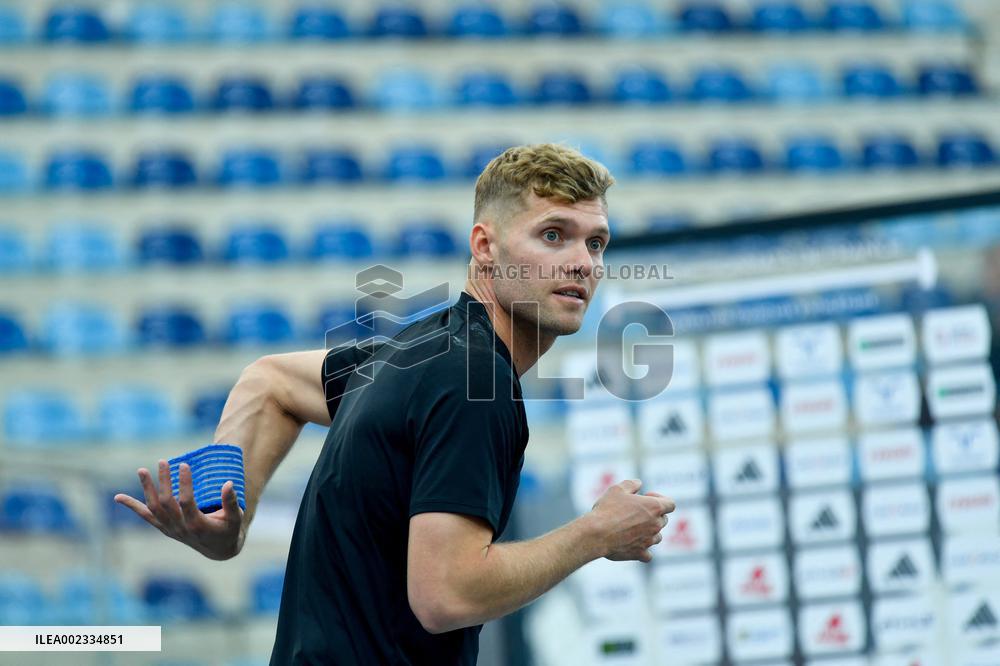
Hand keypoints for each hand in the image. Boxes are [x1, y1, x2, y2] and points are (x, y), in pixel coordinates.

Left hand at [114, 460, 245, 560]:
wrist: (218, 550)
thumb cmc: (229, 530)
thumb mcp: (235, 517)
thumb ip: (231, 501)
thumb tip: (228, 483)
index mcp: (198, 525)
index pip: (186, 502)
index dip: (184, 484)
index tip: (183, 465)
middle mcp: (180, 529)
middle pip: (166, 503)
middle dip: (163, 481)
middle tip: (162, 461)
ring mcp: (170, 529)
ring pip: (153, 508)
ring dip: (147, 489)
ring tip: (141, 470)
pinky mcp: (164, 528)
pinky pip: (146, 516)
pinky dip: (132, 506)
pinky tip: (118, 497)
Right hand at [587, 479, 675, 563]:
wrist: (597, 534)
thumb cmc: (607, 509)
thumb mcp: (617, 489)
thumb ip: (631, 484)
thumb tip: (638, 483)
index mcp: (654, 507)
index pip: (670, 504)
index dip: (660, 499)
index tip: (645, 497)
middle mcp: (655, 525)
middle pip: (663, 520)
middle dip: (653, 515)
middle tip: (634, 512)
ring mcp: (649, 541)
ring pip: (657, 537)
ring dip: (649, 532)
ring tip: (632, 528)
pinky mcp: (640, 554)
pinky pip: (648, 555)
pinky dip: (643, 550)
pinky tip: (633, 545)